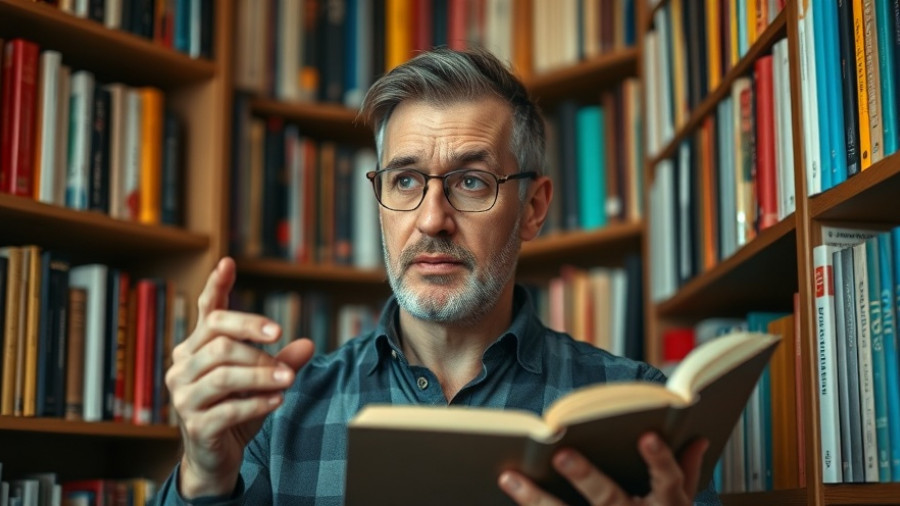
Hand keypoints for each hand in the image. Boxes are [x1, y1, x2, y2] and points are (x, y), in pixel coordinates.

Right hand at [165, 257, 315, 497]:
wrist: (215, 458)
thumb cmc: (236, 409)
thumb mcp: (262, 382)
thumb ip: (282, 361)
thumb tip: (308, 344)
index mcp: (195, 349)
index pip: (206, 313)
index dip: (215, 287)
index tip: (228, 263)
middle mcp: (182, 368)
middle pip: (218, 337)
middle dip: (252, 335)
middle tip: (281, 336)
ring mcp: (184, 397)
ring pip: (223, 373)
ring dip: (260, 373)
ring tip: (288, 379)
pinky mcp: (195, 426)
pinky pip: (228, 409)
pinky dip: (257, 402)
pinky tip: (278, 400)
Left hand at [498, 433, 708, 504]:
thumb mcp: (681, 504)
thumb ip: (686, 471)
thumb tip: (696, 437)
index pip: (667, 479)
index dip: (659, 460)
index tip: (647, 436)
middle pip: (608, 499)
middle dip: (585, 476)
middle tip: (560, 454)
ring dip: (536, 499)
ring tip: (509, 478)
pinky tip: (505, 498)